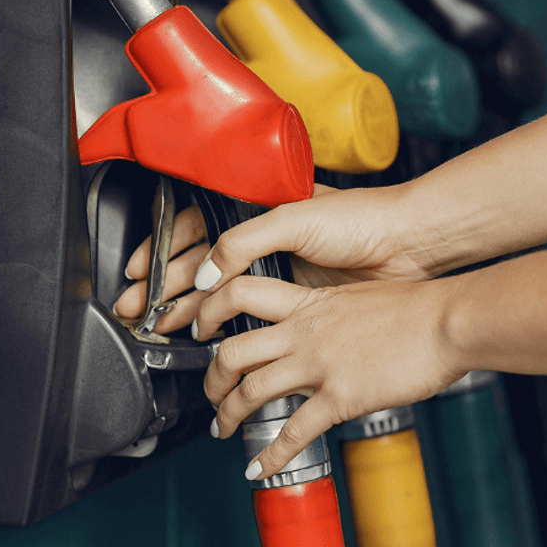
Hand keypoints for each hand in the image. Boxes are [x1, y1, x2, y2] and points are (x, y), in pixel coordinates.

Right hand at [113, 183, 433, 332]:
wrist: (409, 246)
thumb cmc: (362, 219)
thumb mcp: (294, 218)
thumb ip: (244, 243)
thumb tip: (207, 275)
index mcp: (257, 208)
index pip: (195, 226)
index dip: (163, 249)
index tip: (139, 271)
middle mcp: (264, 240)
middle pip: (200, 263)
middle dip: (164, 285)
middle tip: (138, 309)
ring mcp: (279, 271)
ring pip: (220, 292)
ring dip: (187, 309)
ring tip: (162, 327)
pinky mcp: (297, 302)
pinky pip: (249, 315)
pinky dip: (224, 327)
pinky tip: (207, 338)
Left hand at [195, 275, 466, 479]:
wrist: (449, 321)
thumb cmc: (421, 308)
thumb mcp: (363, 296)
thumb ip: (335, 312)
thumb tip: (330, 328)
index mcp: (309, 303)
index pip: (241, 293)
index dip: (211, 310)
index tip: (203, 329)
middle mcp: (304, 331)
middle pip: (232, 351)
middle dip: (212, 379)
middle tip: (211, 394)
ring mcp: (318, 364)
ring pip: (250, 390)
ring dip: (227, 415)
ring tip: (222, 430)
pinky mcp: (340, 397)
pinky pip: (292, 432)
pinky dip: (270, 456)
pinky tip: (258, 469)